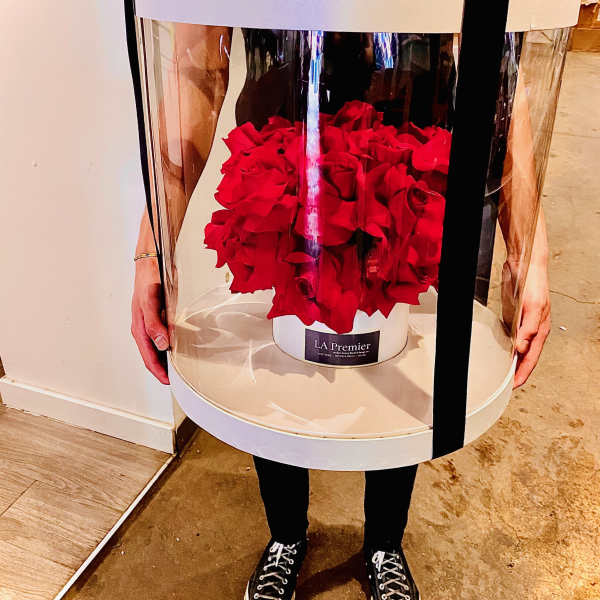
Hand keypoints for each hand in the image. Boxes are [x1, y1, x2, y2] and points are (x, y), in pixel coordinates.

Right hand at [131, 257, 169, 383]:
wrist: (151, 264)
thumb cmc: (147, 282)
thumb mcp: (150, 304)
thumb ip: (155, 325)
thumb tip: (162, 345)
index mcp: (139, 329)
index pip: (149, 358)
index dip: (158, 372)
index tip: (169, 382)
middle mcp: (144, 329)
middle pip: (153, 356)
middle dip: (162, 369)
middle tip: (176, 378)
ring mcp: (151, 324)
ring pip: (158, 347)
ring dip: (167, 358)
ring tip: (179, 367)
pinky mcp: (159, 317)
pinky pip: (164, 336)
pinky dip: (171, 344)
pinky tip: (179, 346)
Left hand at [513, 262, 550, 387]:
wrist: (525, 264)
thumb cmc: (533, 283)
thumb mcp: (532, 307)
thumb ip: (528, 328)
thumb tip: (521, 348)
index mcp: (540, 329)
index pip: (531, 358)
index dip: (523, 373)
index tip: (514, 385)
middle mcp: (534, 329)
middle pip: (526, 356)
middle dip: (519, 371)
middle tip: (507, 385)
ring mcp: (525, 323)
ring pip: (520, 348)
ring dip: (514, 361)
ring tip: (504, 373)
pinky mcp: (516, 316)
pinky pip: (513, 337)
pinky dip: (508, 347)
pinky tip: (502, 351)